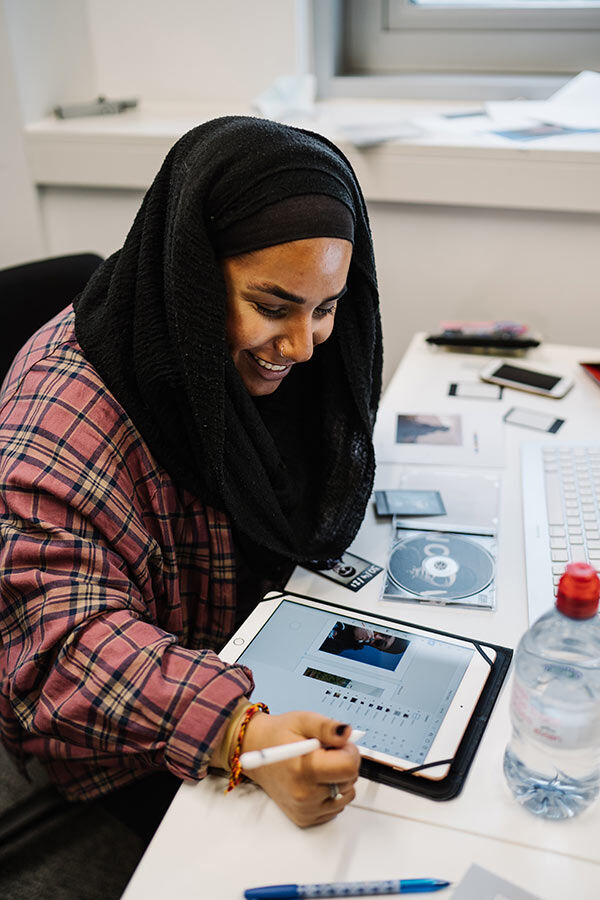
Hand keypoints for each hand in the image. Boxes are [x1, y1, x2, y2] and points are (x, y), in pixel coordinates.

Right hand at [239, 710, 360, 826]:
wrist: (256, 751)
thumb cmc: (279, 735)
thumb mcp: (303, 720)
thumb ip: (327, 727)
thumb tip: (347, 734)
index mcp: (304, 769)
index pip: (349, 768)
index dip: (349, 751)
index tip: (338, 744)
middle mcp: (304, 795)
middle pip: (349, 781)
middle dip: (343, 762)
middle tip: (324, 751)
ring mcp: (305, 810)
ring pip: (345, 795)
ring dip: (338, 779)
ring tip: (318, 765)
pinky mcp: (306, 819)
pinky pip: (335, 807)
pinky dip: (331, 792)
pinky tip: (315, 779)